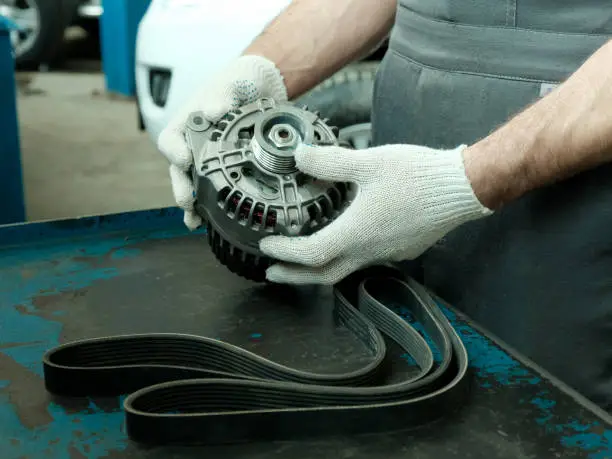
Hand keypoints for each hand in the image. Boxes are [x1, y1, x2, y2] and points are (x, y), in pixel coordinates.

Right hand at [157, 55, 287, 229]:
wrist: (260, 89)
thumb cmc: (239, 82)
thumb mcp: (231, 84)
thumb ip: (222, 95)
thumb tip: (215, 110)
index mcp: (187, 123)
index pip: (170, 140)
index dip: (174, 152)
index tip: (183, 160)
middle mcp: (192, 143)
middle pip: (178, 169)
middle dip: (182, 187)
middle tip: (188, 201)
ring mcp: (206, 157)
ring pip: (193, 183)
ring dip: (192, 202)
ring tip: (195, 220)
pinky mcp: (223, 167)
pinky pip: (212, 187)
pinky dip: (209, 204)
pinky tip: (209, 221)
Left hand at [259, 143, 492, 283]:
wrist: (462, 187)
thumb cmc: (418, 175)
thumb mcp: (368, 162)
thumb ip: (329, 162)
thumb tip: (299, 156)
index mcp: (357, 232)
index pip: (310, 253)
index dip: (285, 251)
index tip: (267, 245)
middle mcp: (370, 250)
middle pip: (324, 275)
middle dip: (294, 276)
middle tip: (273, 271)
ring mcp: (387, 253)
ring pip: (345, 269)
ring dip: (319, 267)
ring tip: (303, 256)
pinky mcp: (402, 249)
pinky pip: (366, 260)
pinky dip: (345, 256)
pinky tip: (345, 239)